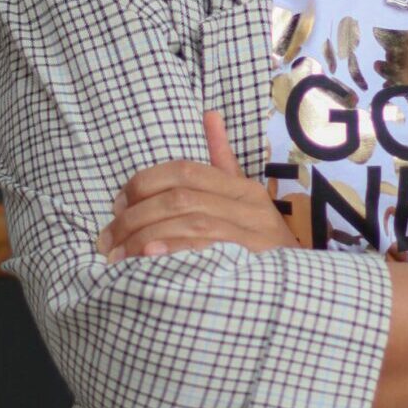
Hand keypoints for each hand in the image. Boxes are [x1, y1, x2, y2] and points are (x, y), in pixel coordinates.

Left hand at [94, 111, 303, 261]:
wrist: (299, 292)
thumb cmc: (262, 243)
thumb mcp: (246, 199)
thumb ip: (222, 160)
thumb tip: (209, 114)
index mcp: (243, 190)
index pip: (187, 171)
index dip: (146, 182)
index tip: (118, 202)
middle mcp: (249, 210)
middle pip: (180, 199)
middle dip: (136, 216)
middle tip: (108, 237)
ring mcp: (250, 240)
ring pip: (188, 224)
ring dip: (145, 237)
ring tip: (116, 254)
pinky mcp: (249, 270)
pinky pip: (203, 254)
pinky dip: (172, 253)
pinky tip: (147, 260)